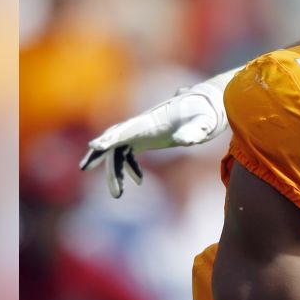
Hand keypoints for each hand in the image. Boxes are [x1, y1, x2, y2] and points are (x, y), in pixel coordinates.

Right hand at [79, 83, 227, 197]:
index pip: (126, 129)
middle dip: (101, 157)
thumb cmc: (207, 114)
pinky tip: (139, 182)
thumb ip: (195, 131)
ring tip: (117, 194)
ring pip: (118, 149)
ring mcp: (142, 130)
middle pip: (115, 140)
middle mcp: (142, 124)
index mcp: (152, 120)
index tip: (95, 146)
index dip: (110, 137)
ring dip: (115, 171)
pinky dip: (127, 167)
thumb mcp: (204, 123)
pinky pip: (128, 151)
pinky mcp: (146, 136)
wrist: (209, 105)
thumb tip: (184, 140)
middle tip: (90, 171)